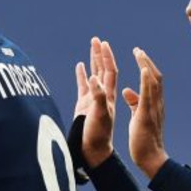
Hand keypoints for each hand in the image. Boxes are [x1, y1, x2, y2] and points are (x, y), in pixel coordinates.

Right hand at [74, 37, 117, 167]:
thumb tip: (94, 78)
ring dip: (93, 61)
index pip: (110, 71)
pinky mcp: (84, 106)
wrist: (93, 151)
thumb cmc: (98, 136)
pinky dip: (82, 75)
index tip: (104, 44)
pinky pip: (83, 86)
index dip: (107, 57)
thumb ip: (97, 96)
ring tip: (91, 46)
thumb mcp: (99, 114)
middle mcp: (102, 95)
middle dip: (100, 54)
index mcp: (109, 96)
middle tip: (96, 39)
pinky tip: (80, 66)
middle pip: (102, 70)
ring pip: (94, 75)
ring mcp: (93, 99)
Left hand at [122, 48, 168, 178]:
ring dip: (146, 65)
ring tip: (138, 53)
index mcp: (153, 104)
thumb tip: (127, 91)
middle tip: (137, 49)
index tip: (138, 54)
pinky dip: (146, 81)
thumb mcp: (137, 117)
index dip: (146, 66)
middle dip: (146, 61)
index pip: (152, 80)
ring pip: (153, 82)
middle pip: (155, 77)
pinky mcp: (147, 115)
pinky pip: (148, 95)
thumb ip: (134, 102)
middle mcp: (156, 103)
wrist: (150, 157)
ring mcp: (153, 109)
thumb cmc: (143, 139)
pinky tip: (143, 70)